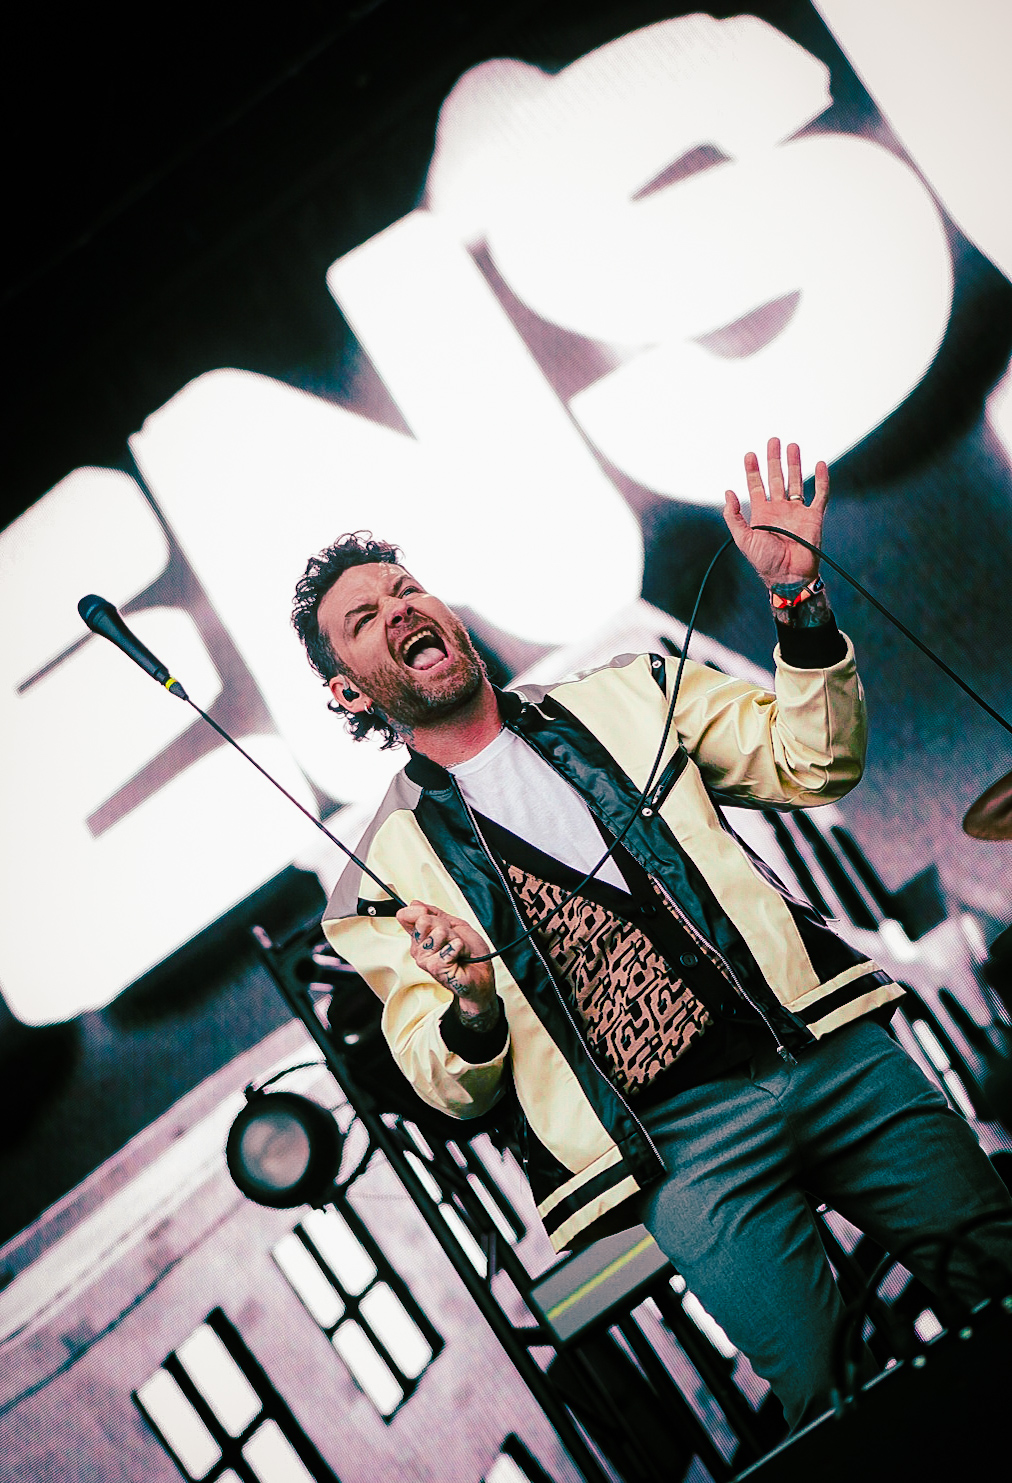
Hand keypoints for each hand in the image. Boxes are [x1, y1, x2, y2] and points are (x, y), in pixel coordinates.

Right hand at [396, 900, 496, 1020]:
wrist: (481, 973)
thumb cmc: (470, 953)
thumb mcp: (454, 925)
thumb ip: (434, 913)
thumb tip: (415, 904)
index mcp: (422, 936)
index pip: (406, 916)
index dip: (420, 910)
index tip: (430, 915)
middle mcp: (419, 948)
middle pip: (423, 921)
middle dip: (444, 925)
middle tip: (452, 937)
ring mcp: (425, 959)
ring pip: (437, 933)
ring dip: (454, 938)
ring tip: (457, 949)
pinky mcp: (434, 967)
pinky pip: (447, 948)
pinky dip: (458, 948)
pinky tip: (458, 955)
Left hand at [723, 437, 828, 586]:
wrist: (788, 576)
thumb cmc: (764, 562)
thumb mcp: (743, 539)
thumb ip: (734, 516)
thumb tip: (728, 492)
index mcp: (762, 513)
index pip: (756, 486)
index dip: (752, 470)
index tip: (749, 454)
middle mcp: (779, 509)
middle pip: (777, 478)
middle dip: (774, 460)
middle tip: (773, 440)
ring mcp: (797, 511)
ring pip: (797, 481)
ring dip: (794, 464)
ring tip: (792, 446)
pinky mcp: (814, 516)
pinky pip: (820, 494)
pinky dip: (822, 479)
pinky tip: (820, 464)